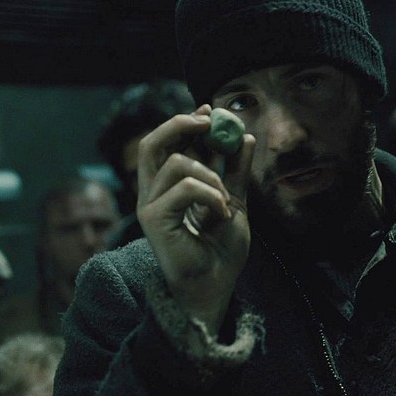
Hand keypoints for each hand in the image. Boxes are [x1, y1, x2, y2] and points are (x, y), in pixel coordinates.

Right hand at [136, 104, 254, 334]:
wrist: (217, 284)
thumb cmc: (222, 250)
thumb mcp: (235, 201)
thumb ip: (237, 171)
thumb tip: (245, 137)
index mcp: (169, 187)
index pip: (167, 144)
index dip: (186, 123)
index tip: (210, 111)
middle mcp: (153, 193)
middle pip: (152, 143)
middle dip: (180, 125)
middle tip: (208, 121)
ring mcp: (149, 205)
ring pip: (177, 163)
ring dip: (211, 174)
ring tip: (225, 200)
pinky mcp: (153, 218)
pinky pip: (186, 187)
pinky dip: (212, 195)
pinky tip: (221, 214)